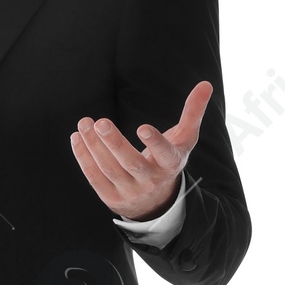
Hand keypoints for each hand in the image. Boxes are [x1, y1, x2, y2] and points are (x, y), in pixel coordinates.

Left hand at [70, 80, 211, 219]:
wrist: (155, 201)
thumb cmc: (168, 160)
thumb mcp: (184, 139)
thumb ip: (193, 112)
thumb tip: (206, 84)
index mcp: (170, 164)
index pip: (164, 154)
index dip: (154, 142)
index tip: (142, 127)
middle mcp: (150, 181)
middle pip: (131, 163)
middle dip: (114, 143)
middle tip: (100, 123)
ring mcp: (130, 191)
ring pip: (109, 169)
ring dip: (94, 146)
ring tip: (84, 124)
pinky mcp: (111, 197)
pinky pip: (94, 177)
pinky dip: (84, 158)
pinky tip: (77, 138)